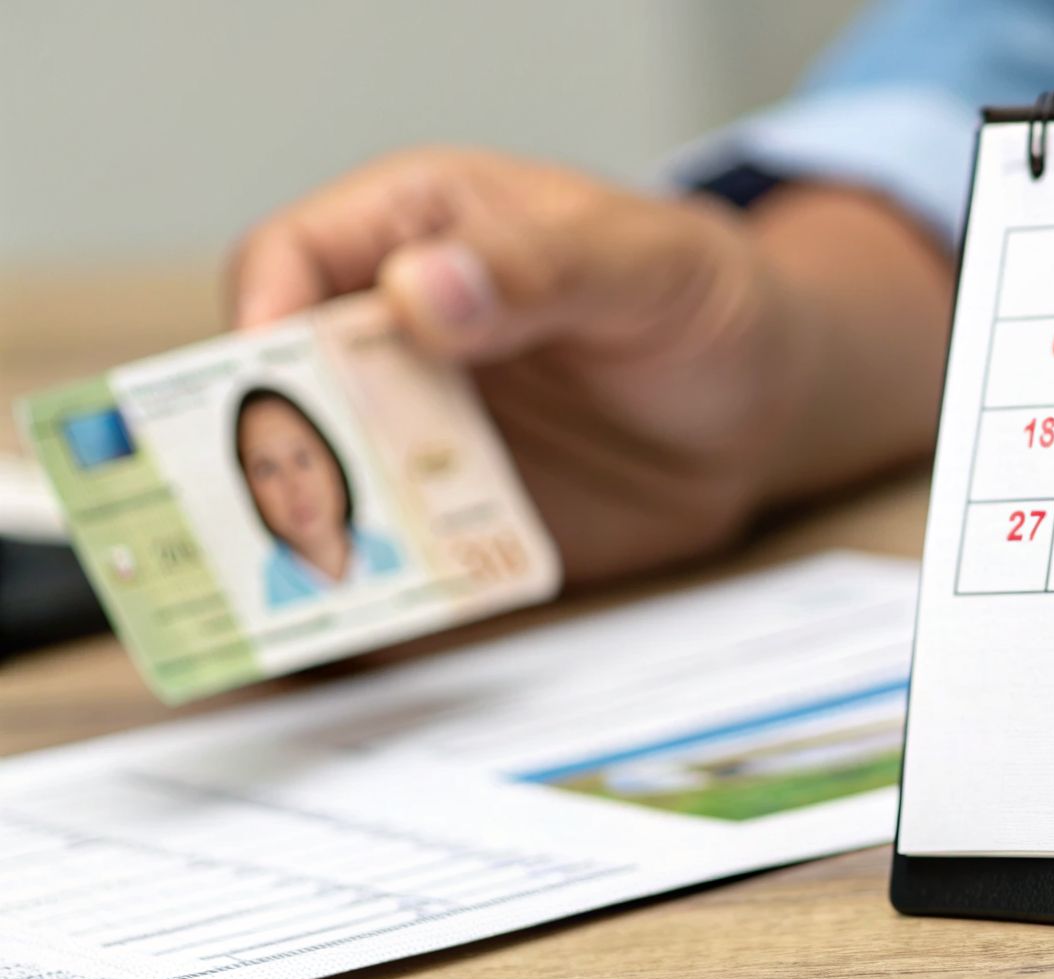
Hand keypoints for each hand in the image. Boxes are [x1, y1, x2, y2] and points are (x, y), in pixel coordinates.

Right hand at [230, 148, 950, 584]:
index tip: (270, 386)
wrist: (768, 404)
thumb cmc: (705, 299)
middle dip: (254, 451)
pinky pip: (385, 560)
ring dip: (296, 542)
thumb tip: (420, 289)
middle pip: (278, 388)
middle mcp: (391, 335)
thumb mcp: (644, 264)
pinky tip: (351, 643)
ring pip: (318, 485)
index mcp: (414, 230)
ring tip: (293, 596)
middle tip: (262, 516)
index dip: (261, 320)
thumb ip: (541, 271)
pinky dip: (362, 602)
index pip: (290, 260)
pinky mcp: (451, 517)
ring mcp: (414, 432)